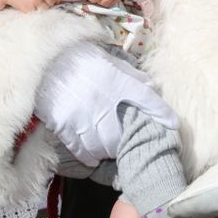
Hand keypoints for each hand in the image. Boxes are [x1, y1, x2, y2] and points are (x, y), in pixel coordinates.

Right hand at [1, 0, 60, 11]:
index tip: (57, 0)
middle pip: (52, 1)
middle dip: (51, 3)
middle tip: (47, 4)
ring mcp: (35, 0)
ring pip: (46, 8)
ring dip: (44, 9)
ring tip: (39, 7)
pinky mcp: (29, 8)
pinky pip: (37, 12)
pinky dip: (37, 12)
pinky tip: (33, 9)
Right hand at [34, 43, 179, 165]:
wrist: (45, 58)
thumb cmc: (79, 58)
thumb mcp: (109, 61)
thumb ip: (130, 75)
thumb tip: (151, 86)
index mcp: (116, 81)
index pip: (147, 99)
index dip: (162, 113)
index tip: (172, 125)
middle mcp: (103, 101)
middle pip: (123, 134)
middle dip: (127, 143)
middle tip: (128, 145)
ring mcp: (82, 115)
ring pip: (101, 146)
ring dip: (107, 152)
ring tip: (109, 152)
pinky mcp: (63, 124)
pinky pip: (79, 149)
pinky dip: (88, 156)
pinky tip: (92, 158)